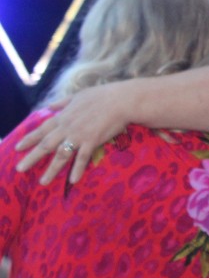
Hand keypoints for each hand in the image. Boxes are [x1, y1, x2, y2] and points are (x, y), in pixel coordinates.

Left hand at [14, 83, 133, 184]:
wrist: (122, 100)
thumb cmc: (103, 95)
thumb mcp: (78, 95)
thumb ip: (62, 102)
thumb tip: (49, 106)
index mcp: (64, 116)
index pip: (42, 129)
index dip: (29, 138)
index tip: (17, 147)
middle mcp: (67, 127)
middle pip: (46, 145)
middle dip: (32, 157)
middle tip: (19, 169)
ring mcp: (79, 135)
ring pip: (61, 155)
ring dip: (51, 170)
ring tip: (43, 182)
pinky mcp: (92, 141)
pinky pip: (82, 158)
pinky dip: (77, 169)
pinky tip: (72, 181)